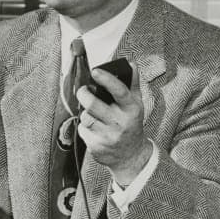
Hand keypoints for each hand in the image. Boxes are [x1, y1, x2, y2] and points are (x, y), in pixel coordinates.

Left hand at [76, 62, 151, 185]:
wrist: (131, 156)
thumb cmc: (131, 124)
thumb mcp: (136, 104)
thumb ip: (132, 83)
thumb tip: (130, 62)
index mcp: (131, 109)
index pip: (119, 91)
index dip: (106, 79)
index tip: (95, 71)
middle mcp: (120, 123)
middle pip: (93, 104)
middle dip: (83, 94)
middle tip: (83, 91)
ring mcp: (108, 136)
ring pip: (86, 117)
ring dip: (85, 113)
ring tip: (92, 114)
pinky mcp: (96, 146)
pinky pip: (82, 130)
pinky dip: (85, 127)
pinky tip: (94, 129)